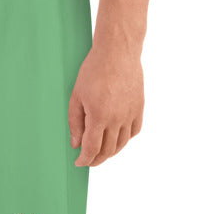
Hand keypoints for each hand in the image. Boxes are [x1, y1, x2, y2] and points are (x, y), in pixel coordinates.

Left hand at [69, 44, 143, 166]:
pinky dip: (125, 139)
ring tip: (102, 153)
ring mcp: (130, 113)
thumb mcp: (76, 96)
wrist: (118, 51)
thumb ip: (75, 123)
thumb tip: (76, 144)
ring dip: (111, 152)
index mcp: (99, 116)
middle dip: (96, 159)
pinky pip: (134, 131)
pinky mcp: (139, 107)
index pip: (91, 148)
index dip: (84, 160)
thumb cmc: (94, 70)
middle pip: (107, 150)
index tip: (79, 163)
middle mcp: (117, 118)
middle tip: (89, 160)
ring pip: (122, 144)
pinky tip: (117, 139)